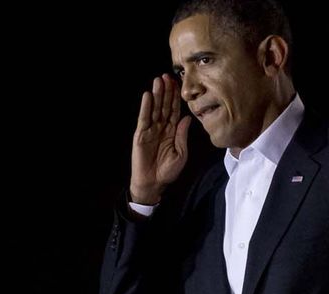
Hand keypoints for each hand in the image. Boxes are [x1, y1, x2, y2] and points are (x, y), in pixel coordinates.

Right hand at [129, 74, 191, 204]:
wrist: (154, 183)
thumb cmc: (168, 171)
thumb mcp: (180, 153)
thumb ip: (182, 135)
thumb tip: (187, 118)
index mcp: (172, 131)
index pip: (174, 110)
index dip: (176, 97)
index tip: (179, 84)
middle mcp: (161, 127)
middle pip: (164, 105)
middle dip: (167, 91)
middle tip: (168, 76)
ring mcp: (150, 130)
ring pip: (155, 109)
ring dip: (157, 94)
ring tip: (158, 80)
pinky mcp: (141, 135)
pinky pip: (144, 119)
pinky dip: (146, 107)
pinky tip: (148, 96)